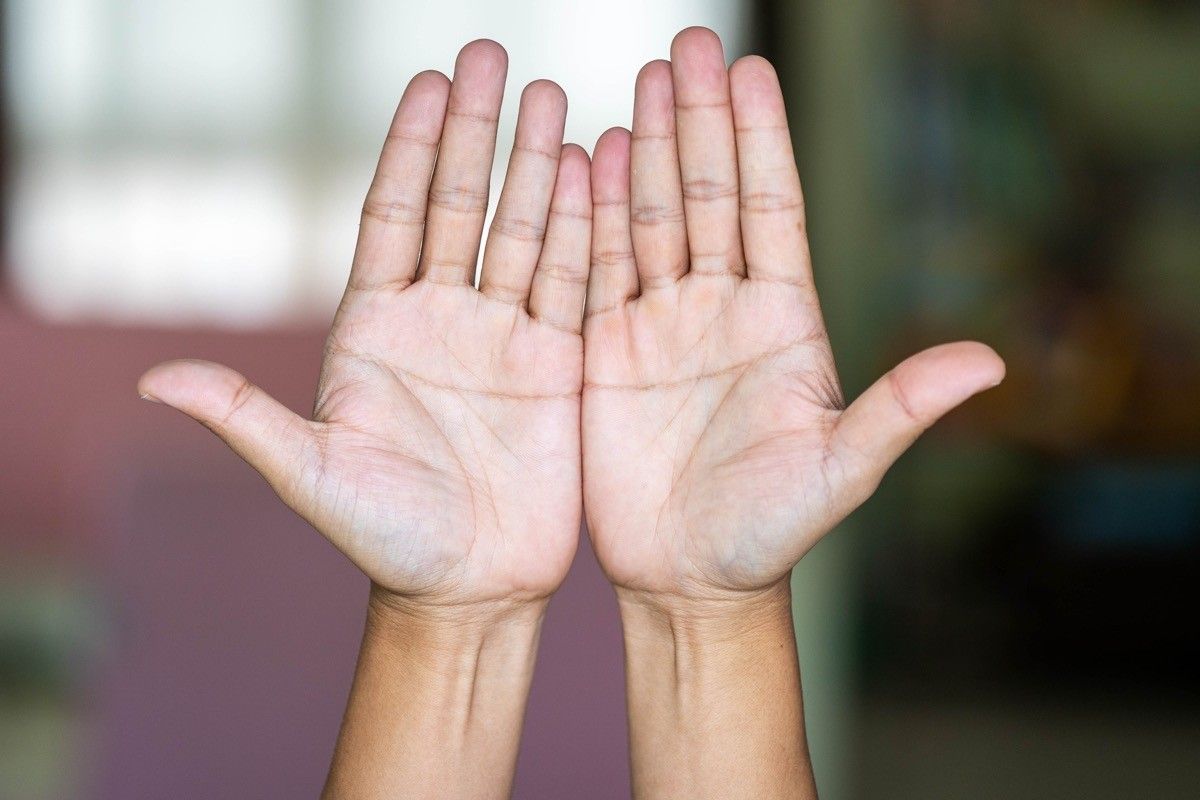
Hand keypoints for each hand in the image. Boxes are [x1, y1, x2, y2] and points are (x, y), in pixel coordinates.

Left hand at [139, 41, 591, 613]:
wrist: (466, 587)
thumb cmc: (383, 537)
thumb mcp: (311, 476)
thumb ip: (247, 419)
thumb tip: (155, 381)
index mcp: (376, 327)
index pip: (394, 215)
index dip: (410, 149)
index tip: (430, 83)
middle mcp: (439, 317)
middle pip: (460, 203)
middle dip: (477, 130)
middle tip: (494, 56)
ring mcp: (502, 335)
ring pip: (522, 231)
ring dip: (538, 165)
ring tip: (556, 95)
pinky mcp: (556, 363)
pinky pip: (573, 283)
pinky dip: (585, 231)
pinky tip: (596, 174)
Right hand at [582, 28, 1003, 603]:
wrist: (691, 578)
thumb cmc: (771, 530)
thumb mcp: (841, 472)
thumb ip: (899, 410)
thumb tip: (989, 363)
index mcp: (782, 322)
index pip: (771, 211)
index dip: (761, 142)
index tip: (752, 72)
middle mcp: (721, 309)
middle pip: (707, 196)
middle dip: (698, 121)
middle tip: (687, 48)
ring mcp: (660, 326)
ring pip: (651, 220)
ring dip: (644, 153)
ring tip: (639, 87)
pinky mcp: (605, 352)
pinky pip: (595, 270)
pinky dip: (588, 218)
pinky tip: (583, 164)